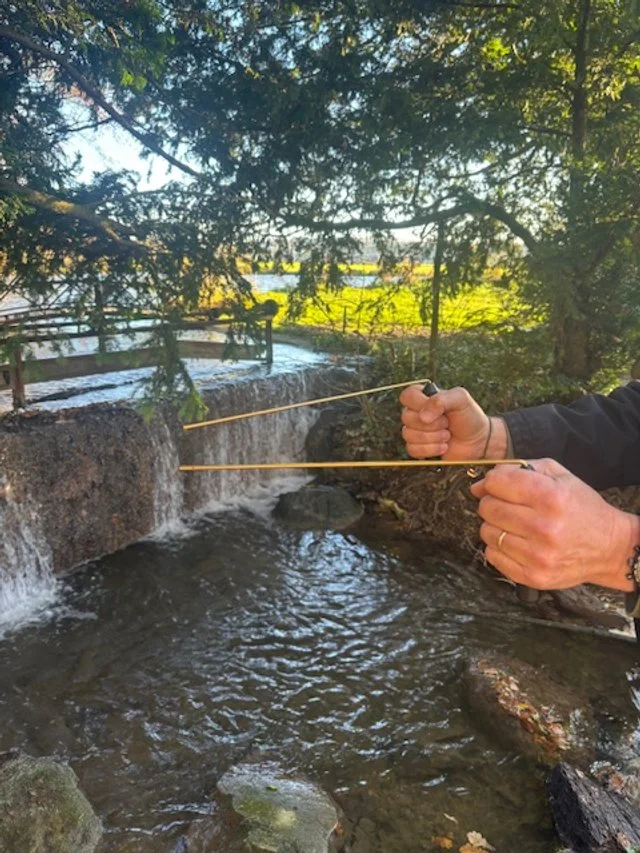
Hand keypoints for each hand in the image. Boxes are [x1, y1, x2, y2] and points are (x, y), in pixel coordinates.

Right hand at [399, 384, 498, 459]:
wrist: (478, 441)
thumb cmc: (470, 417)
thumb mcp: (461, 399)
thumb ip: (441, 400)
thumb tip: (423, 416)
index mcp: (423, 397)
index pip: (407, 396)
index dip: (420, 404)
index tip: (438, 410)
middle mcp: (417, 413)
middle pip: (406, 418)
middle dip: (432, 424)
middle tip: (447, 423)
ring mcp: (416, 431)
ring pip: (408, 435)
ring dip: (432, 437)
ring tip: (447, 435)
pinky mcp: (418, 447)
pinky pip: (412, 449)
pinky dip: (430, 449)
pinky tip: (443, 447)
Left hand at [470, 458, 639, 591]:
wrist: (609, 547)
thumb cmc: (581, 508)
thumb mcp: (560, 477)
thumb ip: (520, 470)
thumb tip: (481, 484)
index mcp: (551, 497)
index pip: (497, 483)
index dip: (492, 481)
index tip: (496, 485)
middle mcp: (544, 527)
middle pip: (488, 508)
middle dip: (492, 502)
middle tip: (507, 505)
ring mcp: (538, 555)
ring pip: (487, 532)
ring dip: (495, 526)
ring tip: (515, 525)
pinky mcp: (533, 576)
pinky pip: (492, 556)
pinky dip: (499, 547)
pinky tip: (516, 542)